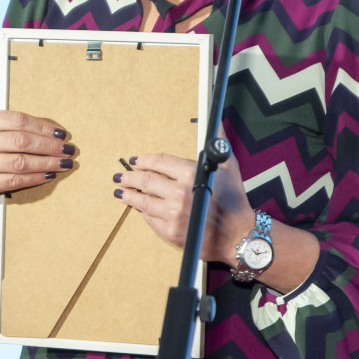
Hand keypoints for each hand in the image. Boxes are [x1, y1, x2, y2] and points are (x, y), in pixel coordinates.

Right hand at [0, 54, 74, 235]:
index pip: (17, 120)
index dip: (42, 126)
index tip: (62, 132)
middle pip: (21, 141)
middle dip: (49, 146)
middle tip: (69, 149)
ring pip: (20, 162)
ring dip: (47, 162)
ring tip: (65, 162)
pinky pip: (15, 179)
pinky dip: (36, 177)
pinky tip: (50, 174)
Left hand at [115, 149, 253, 264]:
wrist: (237, 235)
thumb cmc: (234, 201)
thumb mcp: (228, 167)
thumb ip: (218, 142)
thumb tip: (215, 122)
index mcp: (190, 174)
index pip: (158, 162)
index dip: (144, 160)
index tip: (135, 160)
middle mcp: (179, 194)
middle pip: (145, 180)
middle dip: (129, 177)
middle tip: (121, 176)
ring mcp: (173, 214)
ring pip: (142, 201)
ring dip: (128, 195)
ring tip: (120, 192)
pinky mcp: (170, 232)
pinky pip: (149, 219)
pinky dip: (143, 212)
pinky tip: (138, 208)